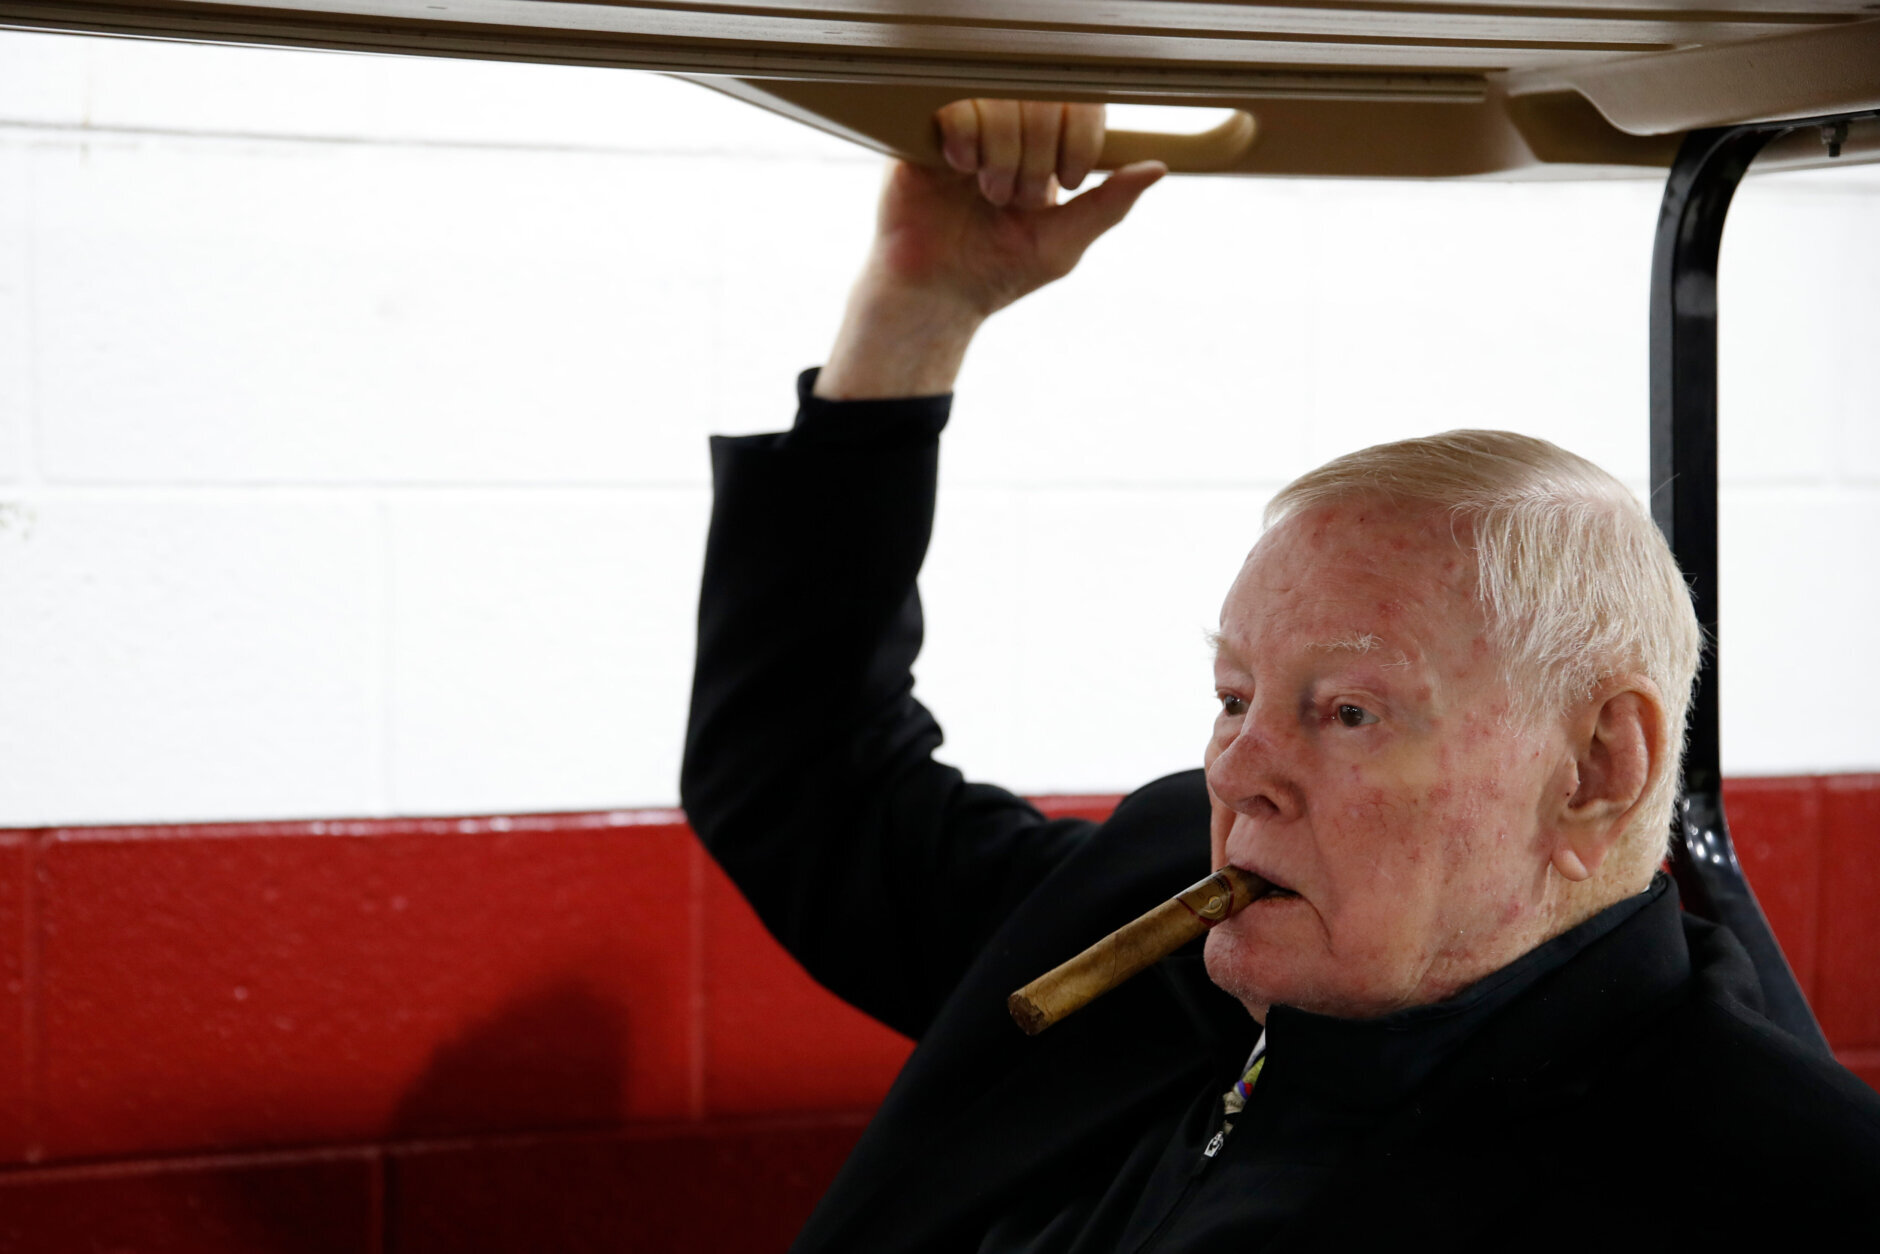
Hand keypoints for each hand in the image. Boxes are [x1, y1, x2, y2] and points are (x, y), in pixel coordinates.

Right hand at [814, 101, 1165, 399]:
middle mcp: (1007, 128)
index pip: (1078, 103)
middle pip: (1042, 99)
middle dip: (1040, 157)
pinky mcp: (925, 131)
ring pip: (1001, 100)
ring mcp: (966, 125)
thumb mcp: (1062, 242)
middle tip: (1017, 199)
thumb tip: (1157, 168)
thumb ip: (1108, 203)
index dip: (1079, 138)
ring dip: (1004, 154)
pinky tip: (959, 170)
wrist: (934, 296)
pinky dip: (967, 141)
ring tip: (988, 192)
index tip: (1065, 182)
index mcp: (1045, 146)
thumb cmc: (996, 273)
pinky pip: (957, 106)